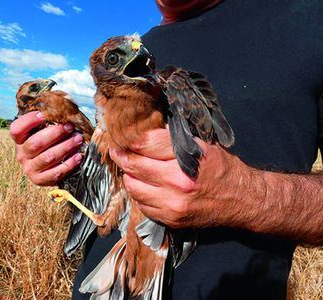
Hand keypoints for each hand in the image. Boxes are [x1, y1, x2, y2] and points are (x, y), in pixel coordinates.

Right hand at [10, 111, 83, 185]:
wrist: (49, 168)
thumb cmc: (50, 144)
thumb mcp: (44, 131)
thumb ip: (49, 120)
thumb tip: (65, 101)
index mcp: (20, 140)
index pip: (16, 129)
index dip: (28, 121)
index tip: (43, 115)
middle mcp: (22, 155)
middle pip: (35, 143)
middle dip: (55, 134)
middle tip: (69, 127)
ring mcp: (30, 169)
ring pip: (48, 157)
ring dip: (65, 147)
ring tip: (78, 139)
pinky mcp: (40, 180)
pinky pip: (56, 172)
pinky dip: (69, 163)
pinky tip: (79, 155)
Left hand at [109, 128, 248, 228]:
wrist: (242, 200)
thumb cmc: (222, 168)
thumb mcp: (201, 144)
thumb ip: (171, 139)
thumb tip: (143, 131)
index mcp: (186, 158)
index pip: (145, 144)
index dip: (128, 139)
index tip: (120, 136)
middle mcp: (177, 182)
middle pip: (133, 165)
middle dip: (121, 155)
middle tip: (116, 150)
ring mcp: (172, 204)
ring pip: (132, 187)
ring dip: (128, 175)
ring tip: (131, 168)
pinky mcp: (170, 219)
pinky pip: (141, 205)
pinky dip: (139, 193)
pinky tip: (144, 185)